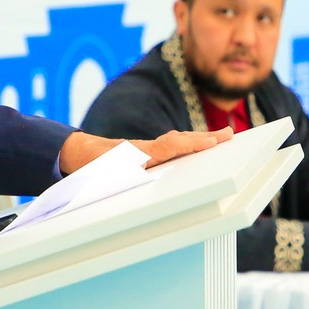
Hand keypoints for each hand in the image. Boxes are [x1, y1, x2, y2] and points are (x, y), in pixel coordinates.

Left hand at [58, 127, 232, 173]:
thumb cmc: (90, 167)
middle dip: (205, 138)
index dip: (190, 144)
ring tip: (223, 137)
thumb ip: (119, 175)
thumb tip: (134, 173)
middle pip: (180, 140)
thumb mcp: (101, 174)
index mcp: (138, 154)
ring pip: (178, 141)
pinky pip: (173, 146)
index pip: (169, 146)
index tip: (210, 142)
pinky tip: (200, 145)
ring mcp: (149, 149)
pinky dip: (189, 144)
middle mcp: (146, 149)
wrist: (78, 152)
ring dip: (200, 139)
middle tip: (230, 134)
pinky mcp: (149, 152)